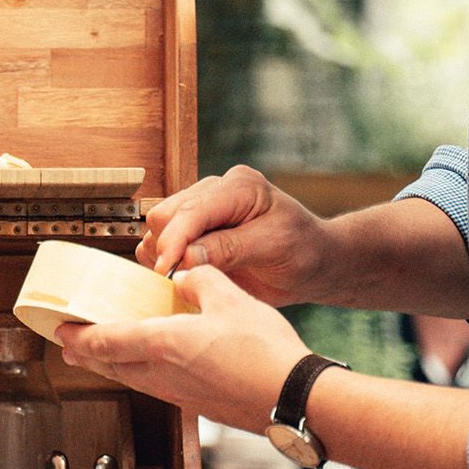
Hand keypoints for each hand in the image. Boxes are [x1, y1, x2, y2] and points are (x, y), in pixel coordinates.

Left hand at [54, 266, 308, 432]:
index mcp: (162, 345)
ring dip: (113, 366)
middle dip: (87, 355)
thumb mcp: (230, 298)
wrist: (294, 400)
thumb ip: (202, 281)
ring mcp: (180, 396)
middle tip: (72, 344)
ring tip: (108, 353)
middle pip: (109, 368)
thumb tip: (186, 277)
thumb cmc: (264, 353)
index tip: (60, 330)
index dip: (77, 337)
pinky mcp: (199, 407)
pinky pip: (157, 388)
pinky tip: (159, 364)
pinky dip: (143, 373)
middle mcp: (162, 376)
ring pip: (132, 380)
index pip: (103, 342)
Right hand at [137, 165, 330, 305]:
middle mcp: (213, 191)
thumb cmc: (302, 251)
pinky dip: (164, 261)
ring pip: (157, 229)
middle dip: (167, 249)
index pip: (192, 211)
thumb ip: (229, 249)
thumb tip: (184, 257)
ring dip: (163, 256)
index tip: (166, 271)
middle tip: (182, 281)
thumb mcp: (273, 247)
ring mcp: (200, 210)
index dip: (175, 241)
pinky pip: (161, 242)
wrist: (311, 263)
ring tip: (187, 279)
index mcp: (238, 186)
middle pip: (165, 216)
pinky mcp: (193, 230)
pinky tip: (185, 277)